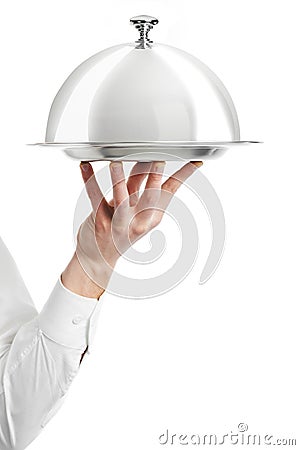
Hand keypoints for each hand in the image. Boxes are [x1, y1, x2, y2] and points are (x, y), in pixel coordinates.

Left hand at [62, 160, 202, 297]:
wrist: (99, 260)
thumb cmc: (120, 232)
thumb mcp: (138, 212)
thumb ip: (140, 187)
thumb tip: (146, 162)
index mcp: (153, 214)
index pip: (171, 190)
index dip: (184, 174)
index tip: (195, 161)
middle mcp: (139, 219)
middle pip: (150, 193)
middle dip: (154, 176)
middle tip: (158, 159)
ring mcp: (120, 222)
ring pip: (121, 197)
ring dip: (117, 178)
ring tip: (115, 163)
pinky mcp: (101, 222)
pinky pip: (95, 198)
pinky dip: (89, 180)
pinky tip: (85, 166)